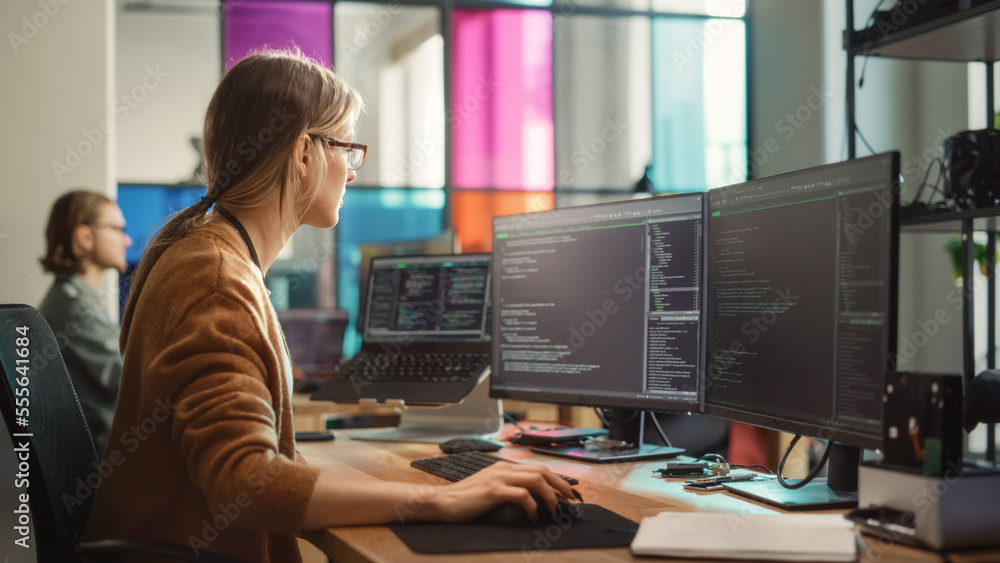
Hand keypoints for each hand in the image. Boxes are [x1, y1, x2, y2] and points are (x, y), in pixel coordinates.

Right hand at [422, 462, 576, 522]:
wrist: (443, 501)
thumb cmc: (467, 499)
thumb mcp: (491, 488)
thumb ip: (509, 488)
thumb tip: (533, 498)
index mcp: (505, 467)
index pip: (538, 468)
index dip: (557, 479)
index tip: (569, 492)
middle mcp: (504, 468)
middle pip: (542, 471)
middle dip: (561, 485)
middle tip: (571, 499)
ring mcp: (499, 478)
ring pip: (535, 479)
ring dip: (550, 495)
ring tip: (554, 508)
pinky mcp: (493, 490)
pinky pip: (522, 495)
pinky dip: (532, 506)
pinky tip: (532, 516)